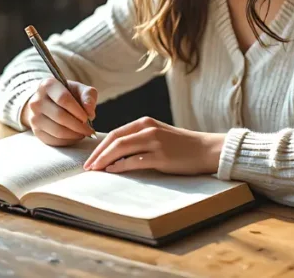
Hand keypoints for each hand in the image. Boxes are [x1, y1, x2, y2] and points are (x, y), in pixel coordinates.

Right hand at [21, 78, 96, 145]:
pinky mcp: (36, 131)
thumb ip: (88, 96)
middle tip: (90, 130)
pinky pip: (53, 140)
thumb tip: (89, 112)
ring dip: (74, 135)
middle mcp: (37, 101)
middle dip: (78, 125)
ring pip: (57, 131)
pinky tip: (75, 136)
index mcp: (48, 85)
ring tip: (84, 133)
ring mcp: (34, 117)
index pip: (63, 99)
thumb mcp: (79, 89)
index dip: (77, 110)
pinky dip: (67, 141)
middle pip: (60, 116)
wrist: (49, 102)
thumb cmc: (68, 94)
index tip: (87, 117)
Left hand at [82, 117, 224, 175]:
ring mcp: (155, 142)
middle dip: (98, 154)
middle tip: (87, 166)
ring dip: (105, 160)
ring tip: (95, 170)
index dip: (100, 146)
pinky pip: (135, 160)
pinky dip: (120, 166)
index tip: (90, 158)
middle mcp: (148, 129)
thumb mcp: (158, 136)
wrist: (206, 149)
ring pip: (121, 148)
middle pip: (114, 140)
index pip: (115, 133)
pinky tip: (111, 171)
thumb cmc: (181, 145)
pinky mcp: (161, 156)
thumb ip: (139, 139)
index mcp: (145, 122)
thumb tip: (115, 153)